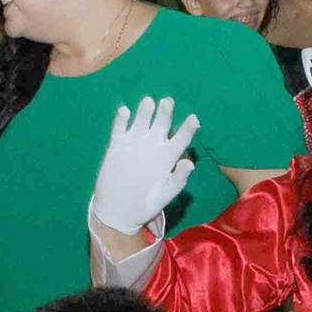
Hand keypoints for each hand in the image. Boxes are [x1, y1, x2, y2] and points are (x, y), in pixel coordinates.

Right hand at [90, 96, 198, 234]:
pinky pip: (119, 129)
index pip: (181, 139)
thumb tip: (190, 164)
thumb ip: (178, 179)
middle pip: (161, 125)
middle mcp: (153, 146)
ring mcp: (135, 144)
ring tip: (149, 101)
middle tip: (168, 101)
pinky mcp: (117, 146)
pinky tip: (125, 111)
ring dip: (145, 111)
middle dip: (165, 113)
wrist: (120, 209)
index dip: (188, 128)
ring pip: (141, 122)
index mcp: (168, 156)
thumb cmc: (147, 203)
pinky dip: (121, 120)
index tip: (194, 119)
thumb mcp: (164, 194)